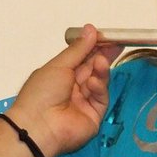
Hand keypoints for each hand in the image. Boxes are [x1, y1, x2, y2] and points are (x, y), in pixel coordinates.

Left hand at [8, 24, 121, 156]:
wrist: (39, 126)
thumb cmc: (41, 93)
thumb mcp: (58, 65)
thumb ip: (78, 49)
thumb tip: (90, 29)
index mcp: (60, 75)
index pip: (81, 58)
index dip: (93, 46)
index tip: (106, 36)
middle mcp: (72, 88)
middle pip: (92, 68)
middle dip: (103, 55)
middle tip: (116, 43)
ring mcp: (84, 102)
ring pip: (99, 81)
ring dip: (100, 70)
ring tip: (101, 61)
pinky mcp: (94, 115)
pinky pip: (101, 97)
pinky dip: (99, 87)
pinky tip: (94, 81)